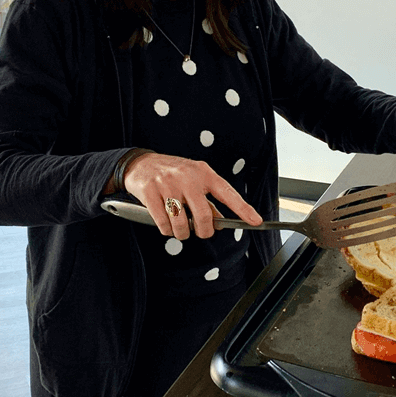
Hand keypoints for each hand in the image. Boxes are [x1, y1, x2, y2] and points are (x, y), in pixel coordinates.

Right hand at [122, 153, 261, 238]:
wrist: (140, 163)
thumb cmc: (172, 173)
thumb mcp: (194, 180)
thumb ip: (207, 199)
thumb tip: (220, 220)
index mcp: (203, 173)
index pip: (228, 193)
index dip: (243, 209)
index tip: (256, 221)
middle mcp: (187, 177)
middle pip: (203, 215)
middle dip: (204, 231)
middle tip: (201, 232)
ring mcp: (168, 184)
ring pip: (181, 223)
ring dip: (182, 233)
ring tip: (180, 229)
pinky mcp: (150, 193)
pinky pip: (163, 223)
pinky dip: (166, 230)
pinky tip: (167, 224)